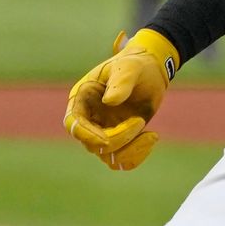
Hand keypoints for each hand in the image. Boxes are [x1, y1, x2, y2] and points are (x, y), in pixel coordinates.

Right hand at [63, 28, 179, 170]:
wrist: (151, 72)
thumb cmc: (136, 65)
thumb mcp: (130, 67)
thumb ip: (120, 82)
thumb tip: (109, 101)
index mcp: (82, 98)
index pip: (73, 124)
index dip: (87, 135)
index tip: (106, 140)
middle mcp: (89, 118)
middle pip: (93, 144)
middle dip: (119, 138)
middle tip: (139, 120)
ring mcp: (103, 131)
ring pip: (108, 157)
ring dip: (130, 149)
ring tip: (151, 134)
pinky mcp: (119, 141)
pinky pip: (122, 160)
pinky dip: (137, 156)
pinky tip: (152, 137)